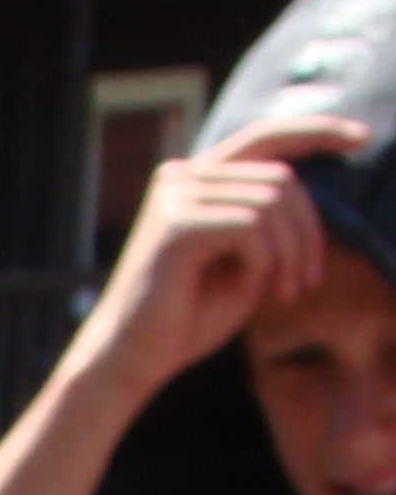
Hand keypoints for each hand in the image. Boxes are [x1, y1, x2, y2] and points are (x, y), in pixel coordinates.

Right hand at [71, 115, 369, 407]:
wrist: (130, 362)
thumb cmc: (186, 321)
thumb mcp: (246, 263)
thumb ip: (272, 225)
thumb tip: (315, 192)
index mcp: (195, 179)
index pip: (265, 136)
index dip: (318, 131)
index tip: (364, 138)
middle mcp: (181, 176)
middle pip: (281, 177)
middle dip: (309, 232)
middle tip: (305, 283)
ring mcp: (176, 195)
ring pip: (273, 201)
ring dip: (292, 252)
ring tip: (285, 293)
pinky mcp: (177, 223)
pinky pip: (253, 228)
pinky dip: (266, 263)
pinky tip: (253, 290)